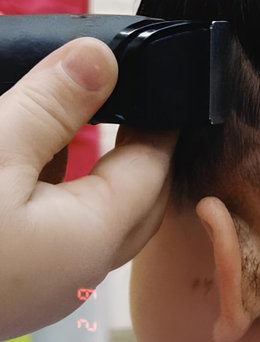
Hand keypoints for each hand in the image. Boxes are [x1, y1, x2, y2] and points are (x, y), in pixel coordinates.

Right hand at [0, 38, 175, 339]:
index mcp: (92, 239)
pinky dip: (59, 189)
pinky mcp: (13, 281)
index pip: (155, 169)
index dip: (162, 123)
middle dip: (140, 147)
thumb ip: (54, 104)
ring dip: (96, 167)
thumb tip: (102, 59)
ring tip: (83, 115)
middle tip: (131, 98)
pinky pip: (57, 227)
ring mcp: (45, 282)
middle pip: (137, 197)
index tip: (161, 86)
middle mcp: (79, 270)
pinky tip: (33, 156)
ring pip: (97, 214)